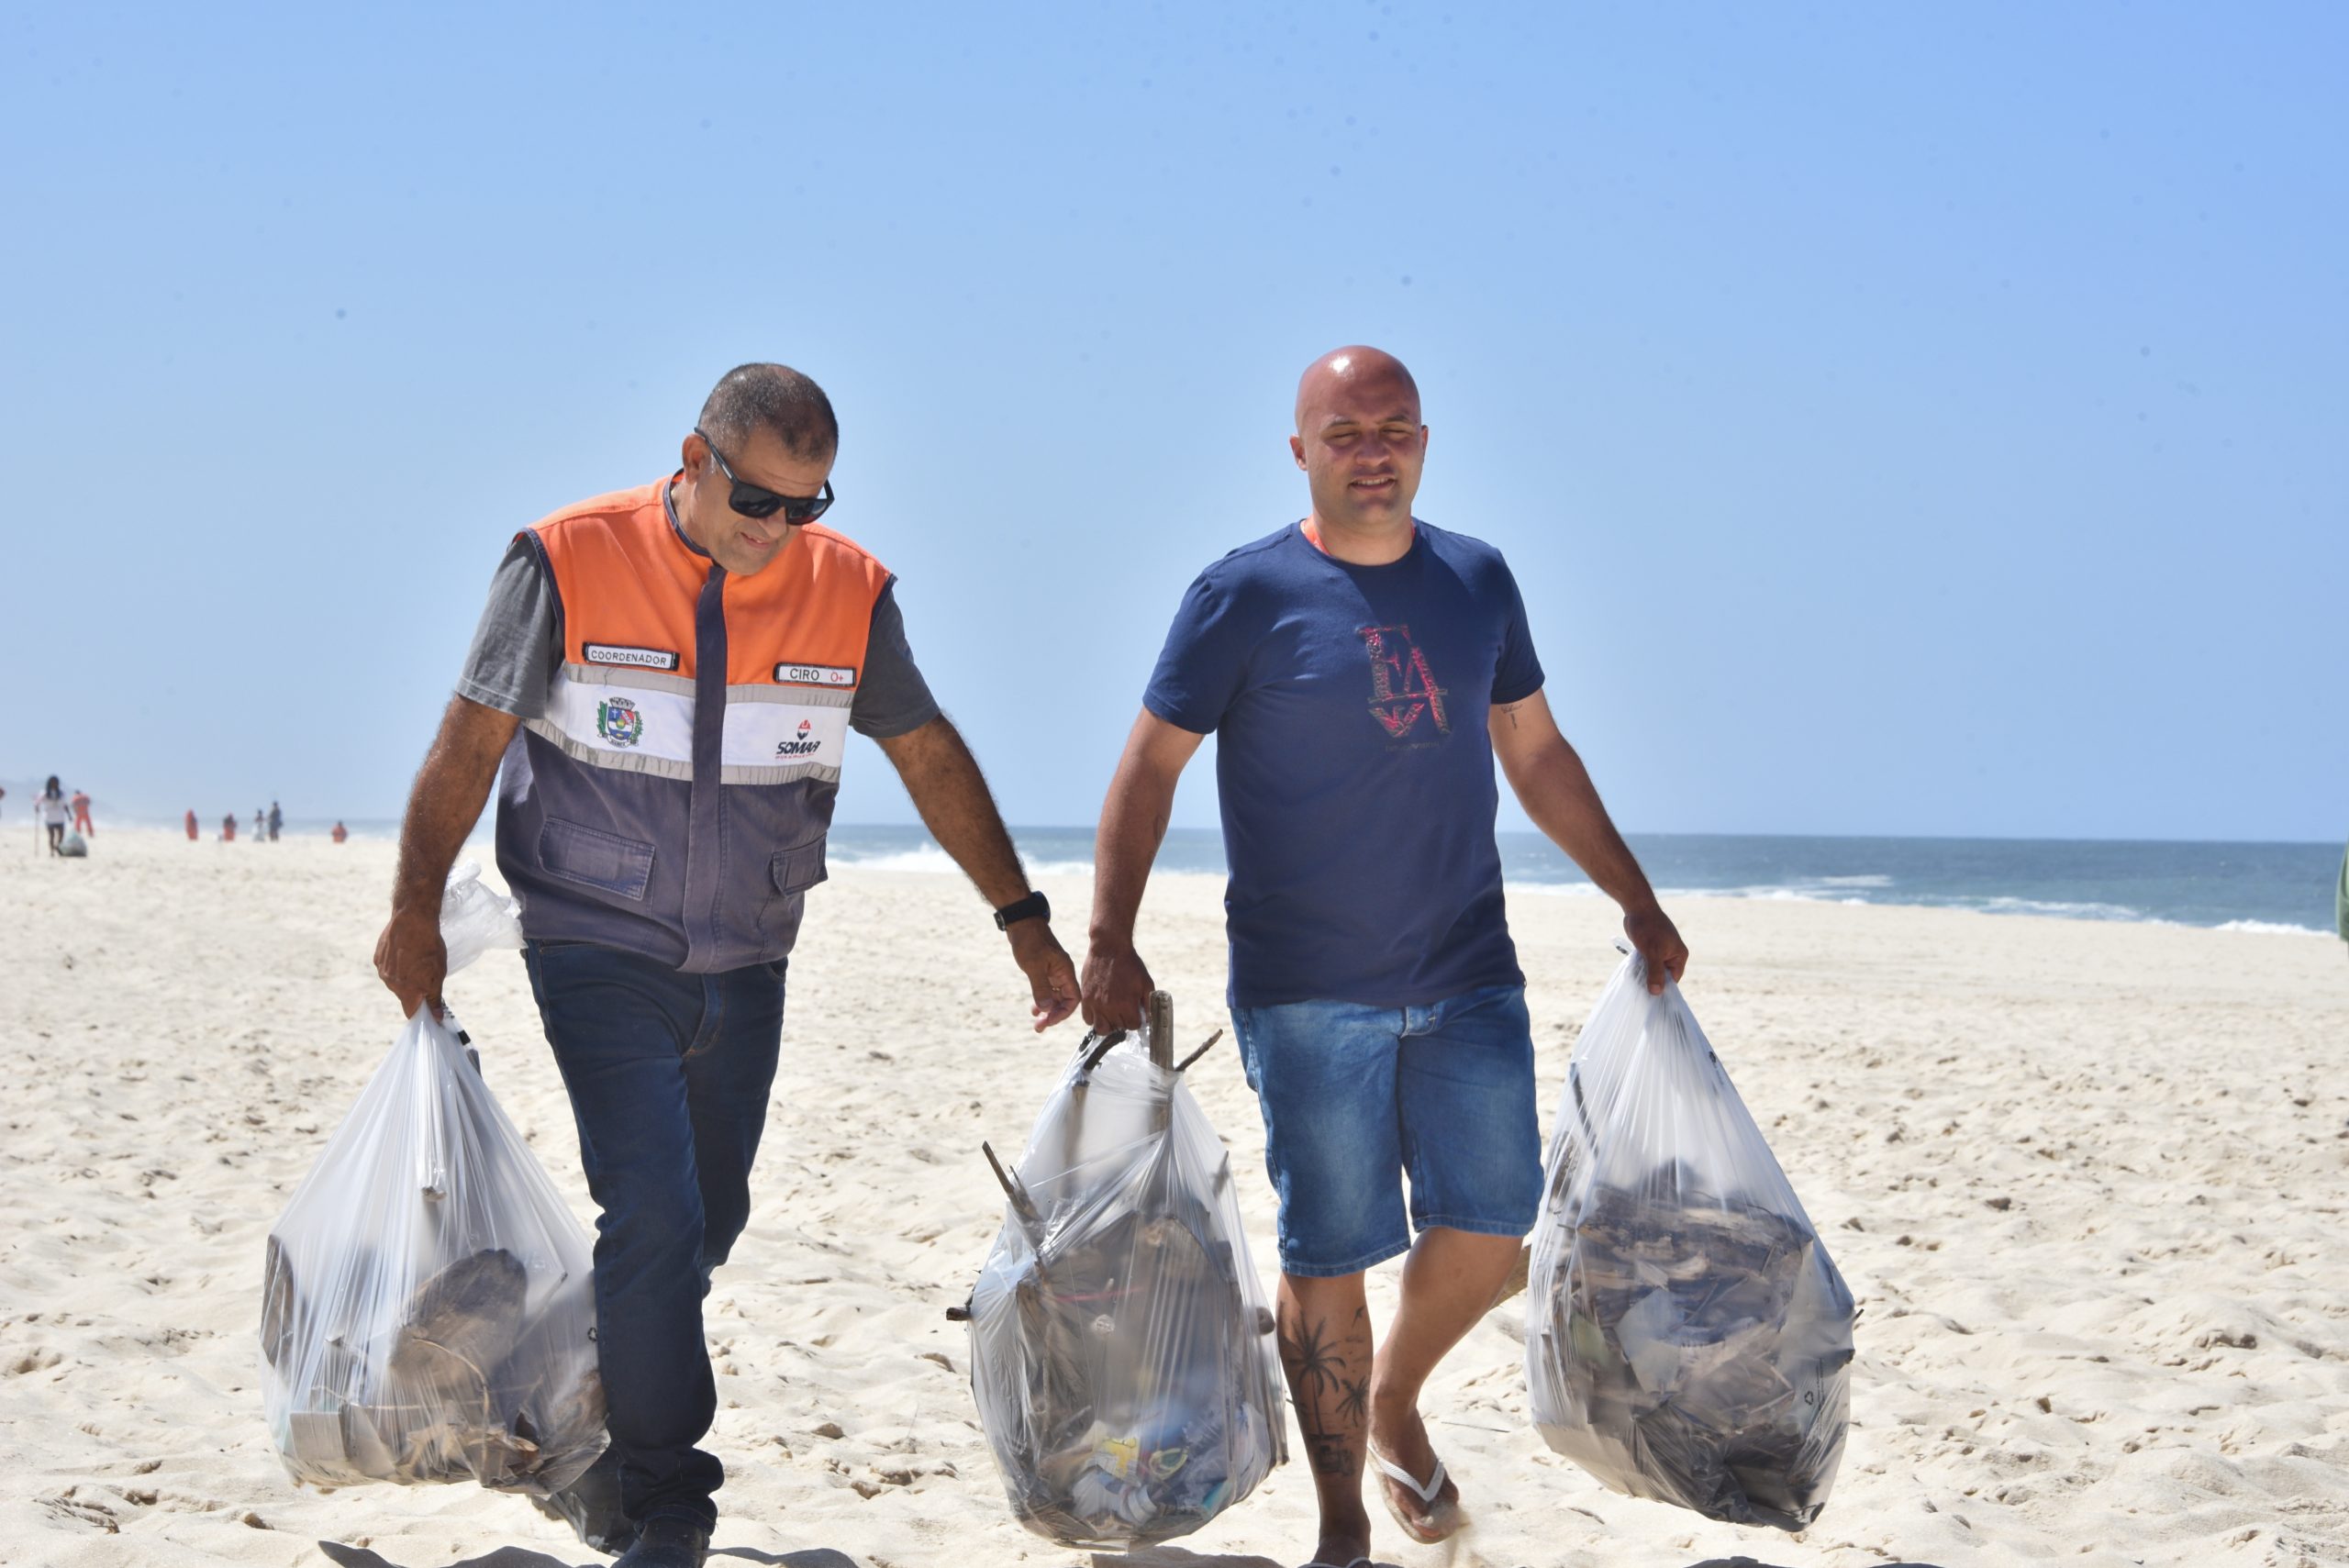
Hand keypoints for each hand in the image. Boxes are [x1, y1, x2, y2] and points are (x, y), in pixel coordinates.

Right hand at [374, 905, 446, 1019]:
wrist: (412, 920)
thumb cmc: (429, 948)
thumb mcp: (438, 975)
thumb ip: (434, 998)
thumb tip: (437, 1018)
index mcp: (405, 991)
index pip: (410, 1012)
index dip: (420, 1012)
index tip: (428, 1008)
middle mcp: (390, 984)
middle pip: (403, 994)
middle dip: (414, 989)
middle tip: (426, 973)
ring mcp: (382, 970)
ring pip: (394, 979)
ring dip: (404, 974)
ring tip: (416, 958)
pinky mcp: (378, 957)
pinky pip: (388, 966)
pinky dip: (396, 962)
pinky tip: (405, 951)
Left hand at [1008, 920, 1079, 1032]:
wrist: (1022, 923)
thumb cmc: (1030, 940)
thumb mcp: (1034, 965)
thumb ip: (1041, 987)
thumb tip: (1046, 1008)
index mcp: (1065, 971)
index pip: (1073, 999)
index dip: (1063, 1013)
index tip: (1048, 1020)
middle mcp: (1062, 973)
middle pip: (1064, 1001)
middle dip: (1053, 1015)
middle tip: (1039, 1027)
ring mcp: (1053, 972)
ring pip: (1055, 997)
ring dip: (1047, 1010)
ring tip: (1036, 1022)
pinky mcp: (1044, 971)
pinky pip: (1047, 991)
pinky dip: (1042, 1000)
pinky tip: (1034, 1009)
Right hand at [1080, 936, 1155, 1031]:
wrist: (1109, 947)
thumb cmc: (1130, 964)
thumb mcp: (1146, 982)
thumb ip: (1148, 1002)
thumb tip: (1148, 1018)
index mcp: (1126, 1004)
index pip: (1133, 1026)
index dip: (1136, 1020)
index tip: (1136, 1013)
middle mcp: (1110, 1007)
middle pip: (1118, 1028)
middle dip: (1123, 1022)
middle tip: (1125, 1012)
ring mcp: (1096, 1004)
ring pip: (1101, 1029)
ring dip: (1108, 1024)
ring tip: (1112, 1015)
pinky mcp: (1086, 998)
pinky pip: (1088, 1019)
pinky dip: (1095, 1018)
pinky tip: (1101, 1010)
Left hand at [1624, 903, 1688, 994]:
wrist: (1637, 908)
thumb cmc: (1648, 928)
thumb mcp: (1652, 953)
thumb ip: (1655, 972)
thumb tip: (1657, 993)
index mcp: (1679, 956)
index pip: (1673, 979)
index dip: (1663, 988)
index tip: (1651, 998)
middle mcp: (1672, 955)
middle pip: (1663, 975)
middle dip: (1653, 982)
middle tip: (1641, 992)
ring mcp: (1661, 951)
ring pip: (1653, 969)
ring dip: (1645, 975)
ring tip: (1635, 984)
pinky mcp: (1650, 948)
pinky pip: (1647, 963)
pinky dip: (1641, 967)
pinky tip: (1632, 973)